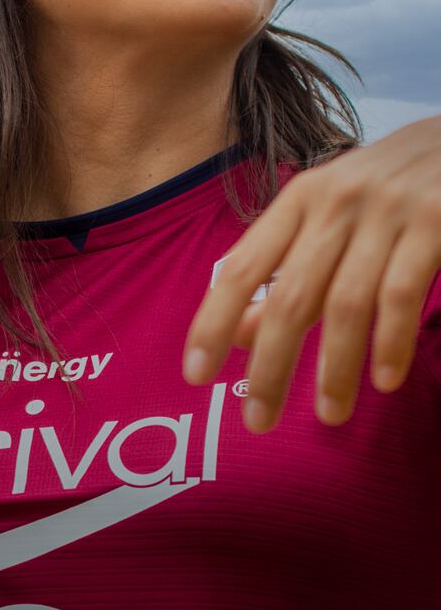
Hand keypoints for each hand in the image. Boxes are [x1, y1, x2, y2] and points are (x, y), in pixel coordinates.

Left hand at [183, 118, 440, 431]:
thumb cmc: (388, 189)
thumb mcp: (330, 216)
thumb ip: (286, 269)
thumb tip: (239, 334)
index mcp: (299, 199)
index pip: (241, 267)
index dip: (213, 322)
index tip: (194, 372)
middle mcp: (334, 202)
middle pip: (288, 298)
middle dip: (270, 366)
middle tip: (257, 420)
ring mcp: (386, 212)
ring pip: (344, 305)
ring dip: (333, 368)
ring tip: (329, 416)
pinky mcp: (435, 222)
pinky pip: (400, 295)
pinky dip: (389, 343)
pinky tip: (383, 381)